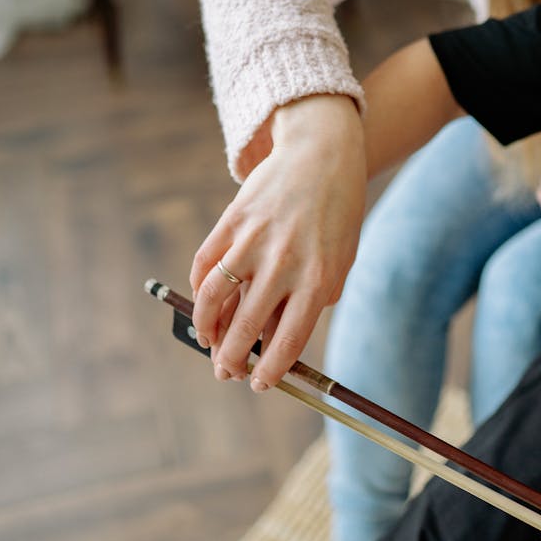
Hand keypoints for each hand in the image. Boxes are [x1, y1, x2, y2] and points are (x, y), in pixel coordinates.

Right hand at [189, 94, 365, 390]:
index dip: (269, 372)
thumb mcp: (340, 260)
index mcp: (318, 280)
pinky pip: (205, 266)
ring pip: (215, 300)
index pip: (286, 342)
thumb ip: (314, 299)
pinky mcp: (231, 221)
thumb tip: (274, 338)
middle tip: (227, 372)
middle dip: (232, 360)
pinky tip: (205, 305)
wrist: (323, 155)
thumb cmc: (337, 215)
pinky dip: (200, 291)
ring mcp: (253, 241)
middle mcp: (284, 264)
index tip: (259, 385)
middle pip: (245, 328)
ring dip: (207, 330)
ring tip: (210, 343)